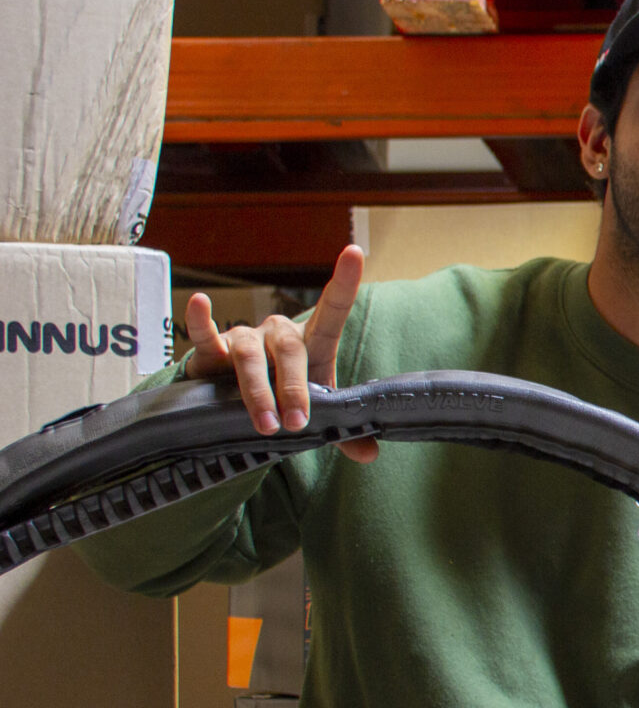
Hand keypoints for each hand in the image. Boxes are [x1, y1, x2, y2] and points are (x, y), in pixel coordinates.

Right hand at [182, 244, 376, 463]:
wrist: (238, 402)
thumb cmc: (284, 397)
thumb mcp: (315, 413)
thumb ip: (342, 433)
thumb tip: (369, 455)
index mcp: (311, 343)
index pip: (332, 310)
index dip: (343, 282)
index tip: (354, 252)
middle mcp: (279, 334)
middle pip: (290, 352)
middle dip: (294, 389)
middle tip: (297, 425)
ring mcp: (245, 339)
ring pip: (251, 358)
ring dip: (257, 392)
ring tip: (266, 424)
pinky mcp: (212, 351)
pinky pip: (204, 335)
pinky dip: (200, 321)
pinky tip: (199, 303)